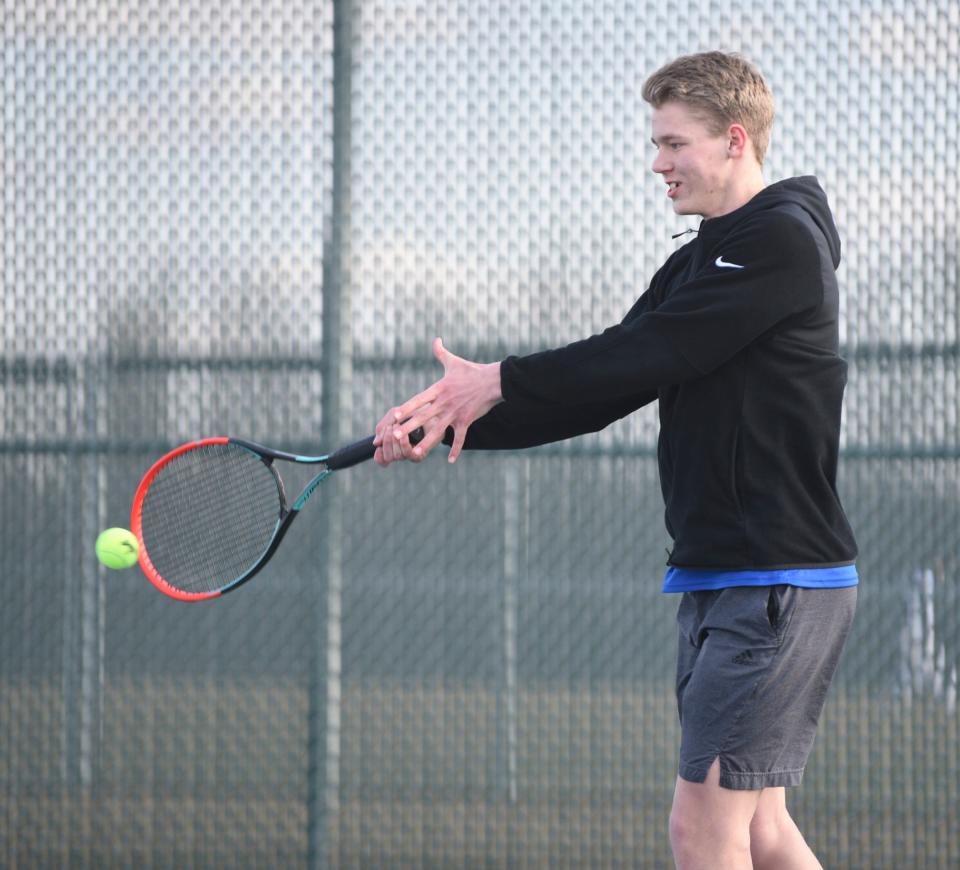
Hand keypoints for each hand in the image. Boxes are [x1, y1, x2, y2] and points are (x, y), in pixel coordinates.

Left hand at [373, 337, 502, 464]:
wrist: (494, 381)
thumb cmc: (472, 371)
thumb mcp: (454, 361)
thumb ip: (441, 352)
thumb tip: (436, 339)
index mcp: (438, 389)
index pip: (417, 400)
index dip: (405, 408)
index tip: (392, 416)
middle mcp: (444, 402)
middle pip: (423, 417)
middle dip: (408, 427)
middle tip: (394, 436)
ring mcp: (455, 413)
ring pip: (438, 430)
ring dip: (426, 442)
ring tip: (415, 453)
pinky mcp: (466, 420)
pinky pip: (460, 438)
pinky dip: (456, 449)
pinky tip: (450, 460)